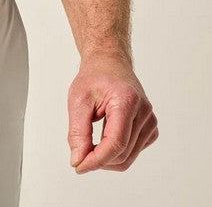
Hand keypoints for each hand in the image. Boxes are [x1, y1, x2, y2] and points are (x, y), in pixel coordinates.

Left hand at [67, 53, 158, 172]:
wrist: (109, 63)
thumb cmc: (94, 77)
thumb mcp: (78, 100)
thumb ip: (78, 132)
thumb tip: (78, 160)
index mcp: (127, 101)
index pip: (116, 143)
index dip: (96, 160)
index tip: (78, 166)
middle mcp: (144, 112)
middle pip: (122, 153)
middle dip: (98, 160)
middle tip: (79, 154)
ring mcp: (150, 121)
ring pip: (128, 157)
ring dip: (106, 158)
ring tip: (90, 142)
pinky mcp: (150, 128)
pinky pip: (133, 152)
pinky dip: (116, 152)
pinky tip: (105, 136)